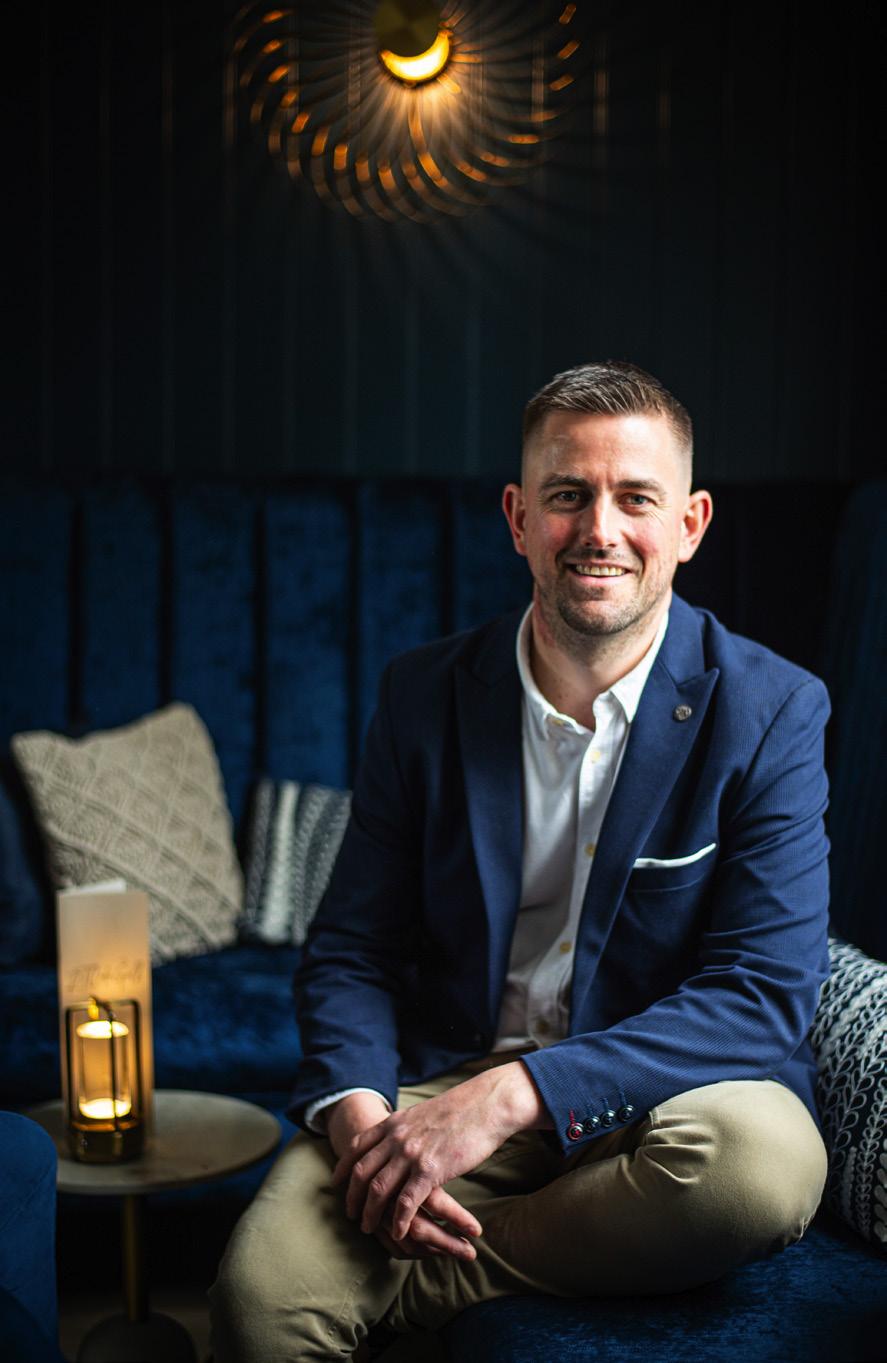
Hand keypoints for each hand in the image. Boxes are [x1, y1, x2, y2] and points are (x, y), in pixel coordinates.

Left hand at [324, 1092, 477, 1259]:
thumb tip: (399, 1137)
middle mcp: (397, 1138)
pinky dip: (399, 1221)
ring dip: (371, 1214)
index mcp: (394, 1122)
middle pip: (362, 1172)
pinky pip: (406, 1202)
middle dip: (352, 1196)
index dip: (343, 1167)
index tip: (336, 1184)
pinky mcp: (430, 1170)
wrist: (486, 1104)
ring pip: (379, 1190)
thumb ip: (406, 1127)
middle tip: (350, 1214)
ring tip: (368, 1228)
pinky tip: (399, 1233)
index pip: (356, 1146)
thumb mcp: (422, 1113)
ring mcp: (411, 1154)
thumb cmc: (461, 1109)